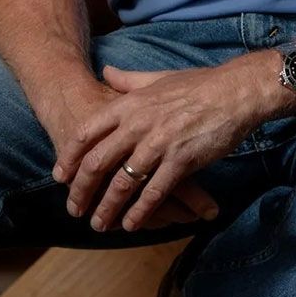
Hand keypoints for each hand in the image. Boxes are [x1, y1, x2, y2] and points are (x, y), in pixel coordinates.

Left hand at [52, 60, 264, 233]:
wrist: (234, 92)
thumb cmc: (197, 85)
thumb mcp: (158, 78)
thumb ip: (128, 80)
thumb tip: (105, 72)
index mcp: (130, 104)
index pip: (87, 132)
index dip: (70, 157)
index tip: (61, 177)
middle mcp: (139, 123)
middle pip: (98, 162)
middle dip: (82, 190)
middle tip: (74, 209)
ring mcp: (159, 143)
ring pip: (122, 182)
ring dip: (108, 207)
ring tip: (100, 224)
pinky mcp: (181, 160)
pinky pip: (154, 192)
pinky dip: (140, 211)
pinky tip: (131, 224)